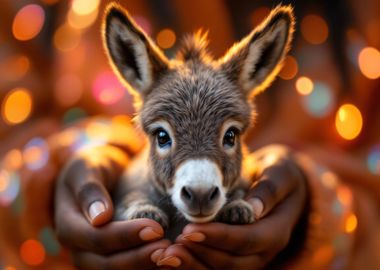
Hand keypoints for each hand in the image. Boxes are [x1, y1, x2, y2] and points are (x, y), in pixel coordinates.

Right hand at [54, 145, 169, 269]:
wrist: (99, 174)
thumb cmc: (93, 167)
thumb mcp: (86, 168)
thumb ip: (89, 189)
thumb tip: (100, 217)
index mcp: (68, 226)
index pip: (95, 238)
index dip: (124, 237)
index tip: (155, 228)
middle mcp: (78, 249)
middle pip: (104, 264)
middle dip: (137, 258)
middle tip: (167, 248)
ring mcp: (93, 258)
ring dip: (143, 267)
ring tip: (169, 256)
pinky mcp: (111, 258)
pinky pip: (126, 268)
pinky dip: (145, 266)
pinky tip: (167, 259)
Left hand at [155, 145, 307, 269]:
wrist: (284, 191)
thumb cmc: (281, 178)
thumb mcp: (281, 175)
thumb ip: (270, 189)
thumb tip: (254, 209)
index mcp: (277, 231)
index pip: (247, 240)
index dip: (218, 237)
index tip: (189, 229)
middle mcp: (265, 251)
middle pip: (233, 263)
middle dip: (201, 254)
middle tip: (172, 246)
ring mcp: (252, 258)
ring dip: (195, 265)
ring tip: (168, 255)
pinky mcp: (239, 257)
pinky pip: (217, 268)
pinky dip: (196, 265)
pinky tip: (175, 259)